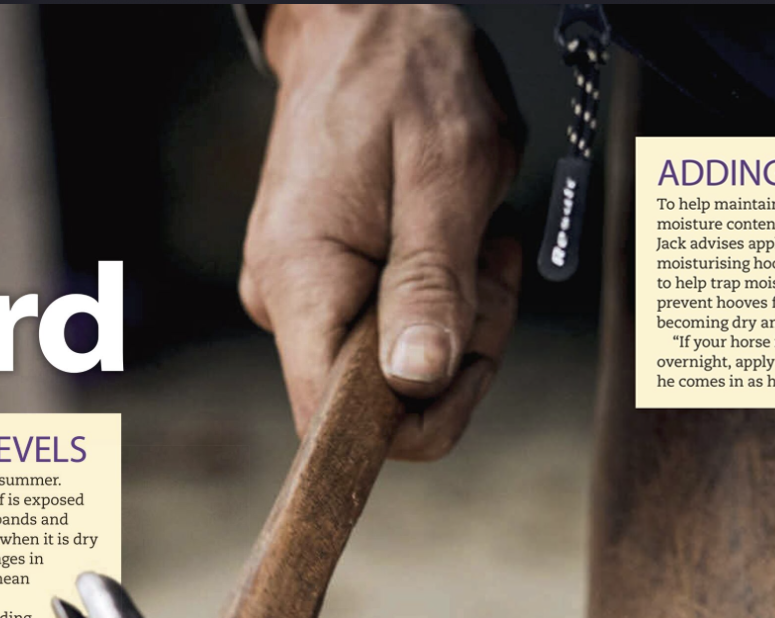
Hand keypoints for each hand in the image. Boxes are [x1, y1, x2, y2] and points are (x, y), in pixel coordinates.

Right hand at [242, 4, 523, 459]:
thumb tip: (416, 380)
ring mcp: (305, 297)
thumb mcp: (446, 171)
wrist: (367, 23)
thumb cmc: (406, 78)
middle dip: (461, 349)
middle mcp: (287, 303)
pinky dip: (447, 296)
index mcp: (301, 281)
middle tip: (487, 260)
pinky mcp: (330, 288)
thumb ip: (431, 281)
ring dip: (463, 314)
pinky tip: (452, 236)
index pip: (334, 421)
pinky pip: (403, 332)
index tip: (470, 353)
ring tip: (472, 233)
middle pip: (388, 402)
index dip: (414, 419)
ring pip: (406, 370)